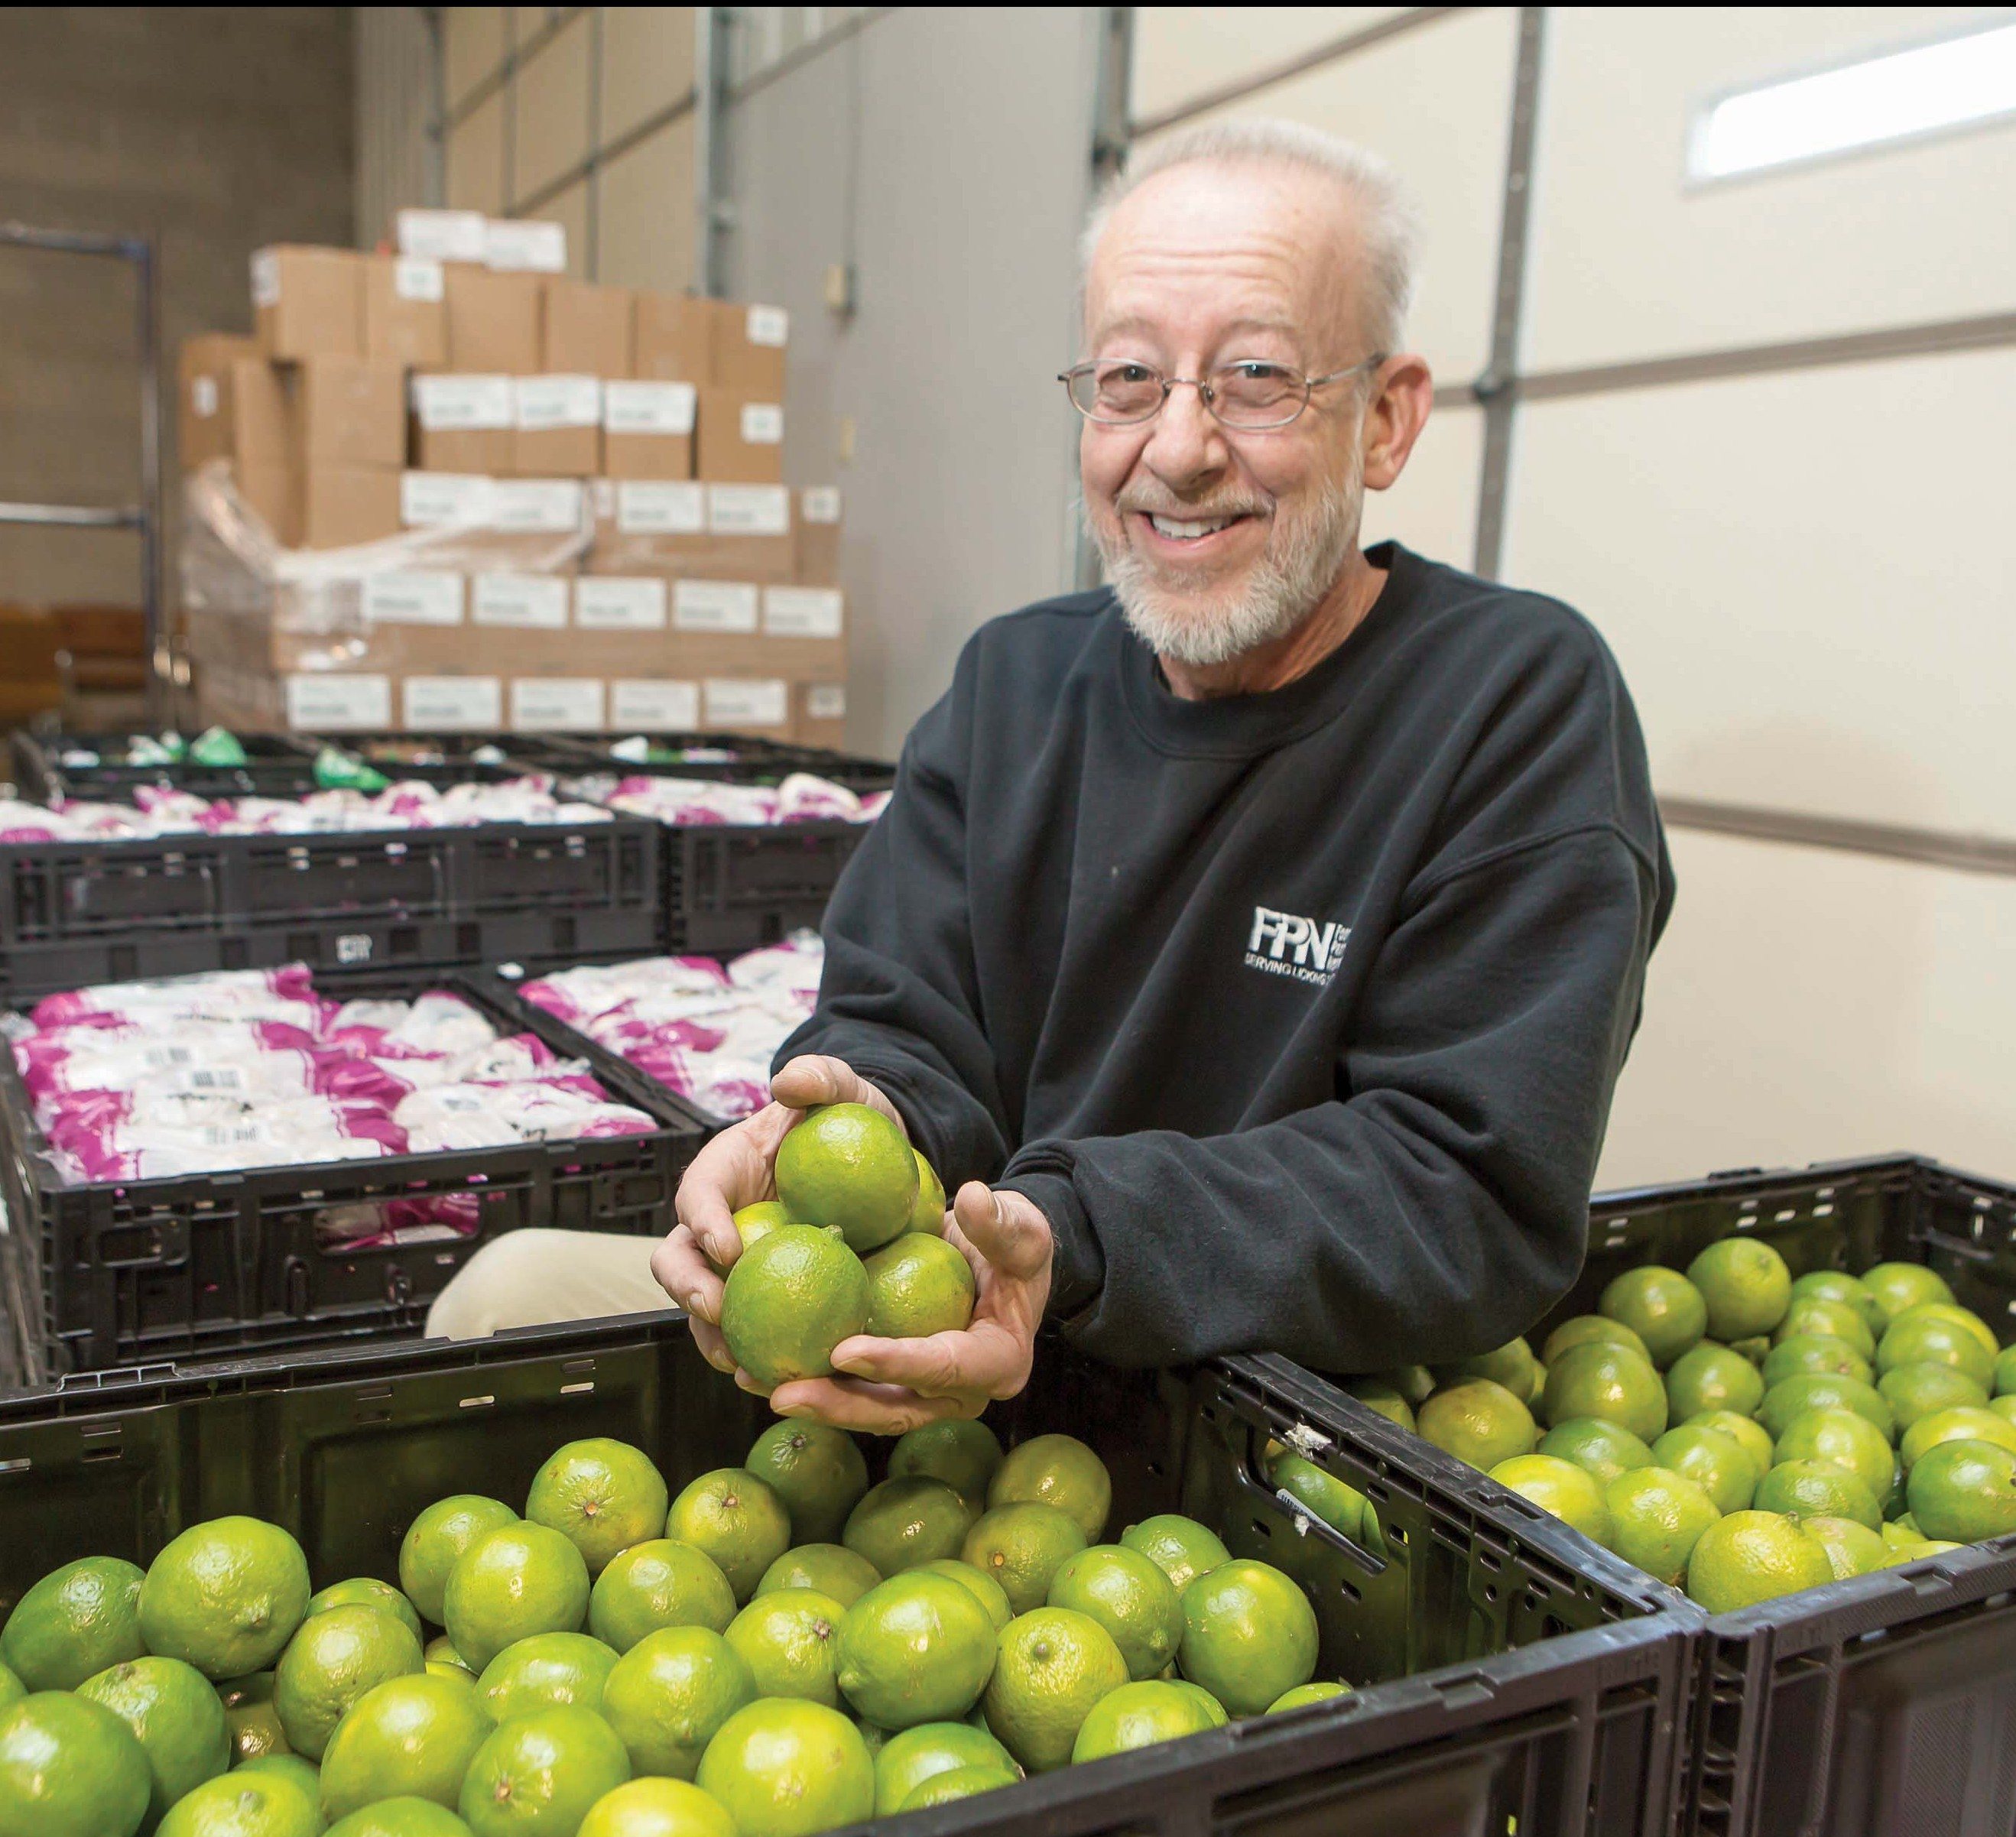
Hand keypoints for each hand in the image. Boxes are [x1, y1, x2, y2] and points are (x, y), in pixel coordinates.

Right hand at [652, 1055, 902, 1373]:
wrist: (887, 1166)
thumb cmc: (853, 1122)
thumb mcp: (845, 1089)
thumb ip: (820, 1077)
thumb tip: (790, 1082)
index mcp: (725, 1175)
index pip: (696, 1195)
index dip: (702, 1222)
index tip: (729, 1247)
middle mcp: (720, 1227)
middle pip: (678, 1262)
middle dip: (688, 1290)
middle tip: (720, 1312)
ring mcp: (742, 1270)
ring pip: (704, 1313)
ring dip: (713, 1341)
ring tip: (741, 1364)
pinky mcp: (775, 1301)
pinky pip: (756, 1336)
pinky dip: (760, 1358)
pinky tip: (784, 1381)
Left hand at [767, 1181, 1053, 1433]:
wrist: (1002, 1263)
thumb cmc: (1015, 1244)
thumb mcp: (1022, 1227)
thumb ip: (1001, 1221)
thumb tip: (971, 1199)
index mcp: (998, 1362)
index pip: (943, 1367)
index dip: (896, 1364)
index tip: (845, 1350)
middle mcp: (961, 1392)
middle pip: (894, 1410)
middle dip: (837, 1406)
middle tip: (783, 1391)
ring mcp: (925, 1394)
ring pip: (865, 1409)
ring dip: (811, 1401)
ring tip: (752, 1380)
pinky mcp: (896, 1385)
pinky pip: (851, 1388)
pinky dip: (809, 1379)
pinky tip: (756, 1363)